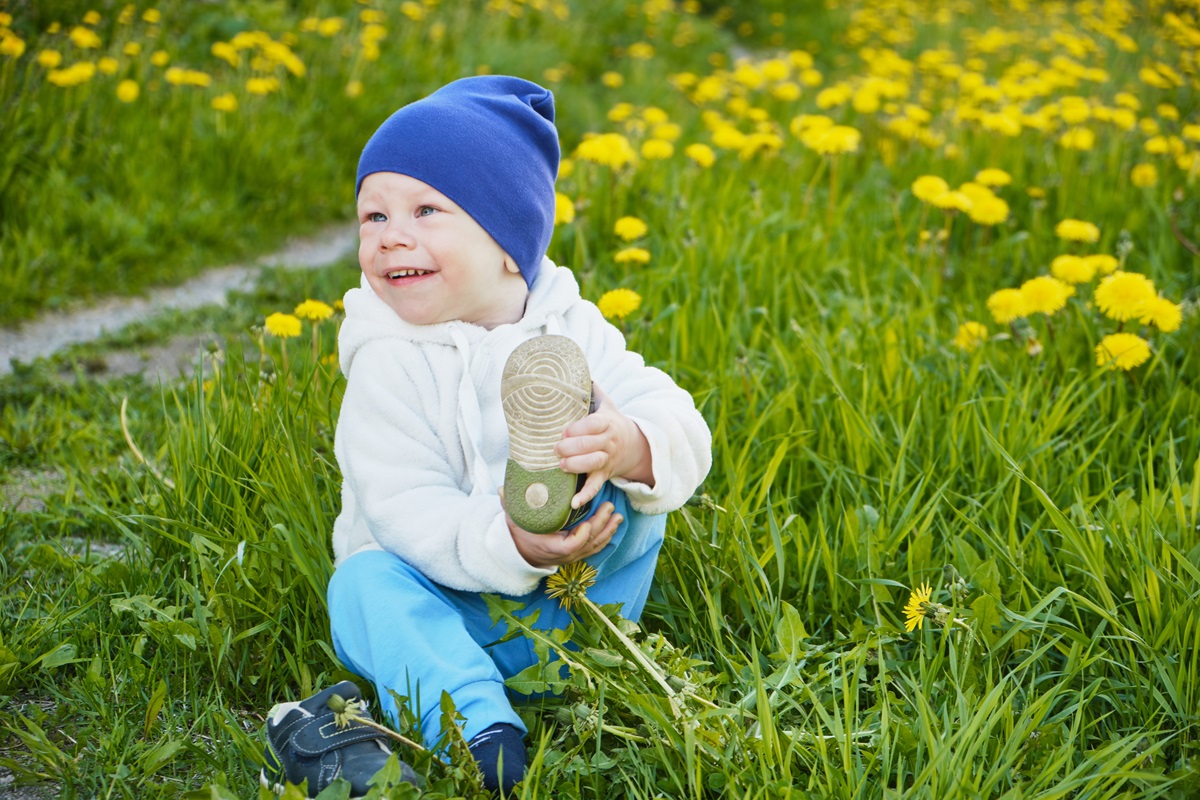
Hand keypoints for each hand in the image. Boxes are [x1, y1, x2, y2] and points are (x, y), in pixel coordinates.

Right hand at [504, 495, 621, 568]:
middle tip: (609, 507)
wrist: (520, 552)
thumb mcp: (513, 519)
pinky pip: (594, 548)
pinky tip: (613, 526)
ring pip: (594, 546)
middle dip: (600, 526)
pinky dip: (605, 537)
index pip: (569, 547)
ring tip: (618, 516)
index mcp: (549, 547)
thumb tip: (502, 488)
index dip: (580, 537)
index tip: (586, 524)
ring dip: (608, 531)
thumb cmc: (519, 533)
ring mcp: (571, 556)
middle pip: (587, 544)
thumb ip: (509, 504)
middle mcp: (563, 555)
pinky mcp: (577, 554)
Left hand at [555, 385, 653, 509]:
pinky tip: (573, 502)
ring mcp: (607, 459)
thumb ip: (592, 390)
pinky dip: (586, 495)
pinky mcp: (605, 474)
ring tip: (561, 466)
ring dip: (577, 466)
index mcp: (607, 422)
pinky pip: (597, 486)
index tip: (564, 430)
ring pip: (594, 464)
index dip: (580, 428)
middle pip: (592, 445)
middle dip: (573, 448)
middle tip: (556, 449)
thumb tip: (574, 371)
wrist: (634, 444)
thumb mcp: (607, 403)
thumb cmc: (611, 421)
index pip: (595, 424)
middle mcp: (608, 441)